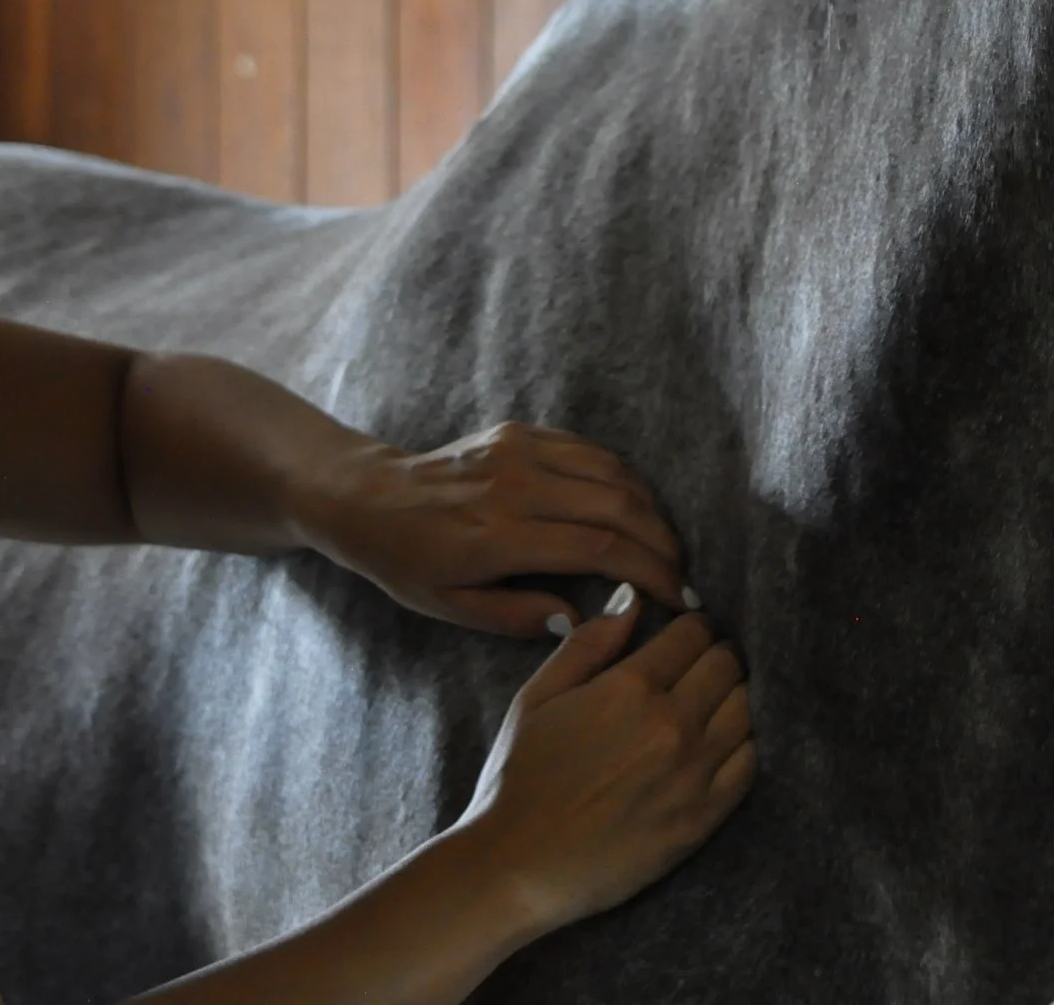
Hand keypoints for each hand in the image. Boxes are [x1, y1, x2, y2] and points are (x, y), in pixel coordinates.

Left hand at [294, 423, 690, 635]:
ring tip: (664, 545)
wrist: (371, 497)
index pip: (599, 548)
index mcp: (498, 535)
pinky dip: (623, 479)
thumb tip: (578, 620)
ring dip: (651, 509)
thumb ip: (516, 615)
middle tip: (683, 575)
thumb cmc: (408, 561)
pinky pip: (591, 452)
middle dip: (663, 543)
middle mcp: (516, 486)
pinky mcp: (521, 432)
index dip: (650, 572)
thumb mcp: (449, 606)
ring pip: (613, 473)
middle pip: (619, 507)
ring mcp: (520, 451)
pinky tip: (634, 507)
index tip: (679, 598)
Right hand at [452, 593, 756, 930]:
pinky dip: (744, 745)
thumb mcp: (538, 698)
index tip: (685, 640)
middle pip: (728, 664)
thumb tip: (633, 597)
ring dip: (734, 698)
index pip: (695, 632)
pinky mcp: (704, 817)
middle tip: (701, 670)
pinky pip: (750, 763)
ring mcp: (693, 773)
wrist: (517, 867)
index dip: (692, 629)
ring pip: (747, 709)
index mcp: (631, 688)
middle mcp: (672, 724)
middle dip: (716, 657)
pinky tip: (723, 744)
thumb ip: (590, 643)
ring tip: (713, 705)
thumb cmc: (519, 779)